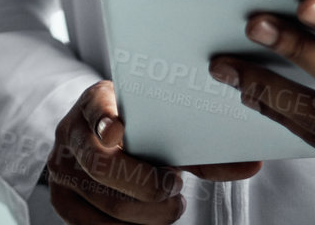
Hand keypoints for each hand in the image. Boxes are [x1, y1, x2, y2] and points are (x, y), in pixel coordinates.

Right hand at [48, 80, 261, 222]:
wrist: (99, 141)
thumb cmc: (140, 133)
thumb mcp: (161, 129)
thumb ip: (199, 147)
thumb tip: (252, 165)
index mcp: (94, 102)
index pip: (95, 107)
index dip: (104, 119)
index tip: (119, 131)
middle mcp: (70, 132)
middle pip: (103, 167)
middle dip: (146, 186)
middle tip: (175, 187)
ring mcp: (62, 167)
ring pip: (105, 203)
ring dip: (147, 213)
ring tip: (170, 205)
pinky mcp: (62, 199)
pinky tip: (150, 220)